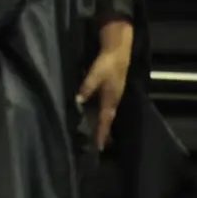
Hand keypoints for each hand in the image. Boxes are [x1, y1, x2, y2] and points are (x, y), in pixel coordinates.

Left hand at [77, 20, 133, 150]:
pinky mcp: (108, 90)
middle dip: (101, 133)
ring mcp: (111, 95)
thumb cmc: (108, 62)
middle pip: (106, 120)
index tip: (100, 147)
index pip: (105, 120)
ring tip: (93, 137)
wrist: (118, 50)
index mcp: (111, 98)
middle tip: (96, 147)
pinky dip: (97, 114)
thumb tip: (78, 100)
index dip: (102, 133)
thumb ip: (87, 86)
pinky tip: (90, 116)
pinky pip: (102, 107)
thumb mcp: (96, 73)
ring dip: (99, 124)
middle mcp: (112, 100)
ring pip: (104, 114)